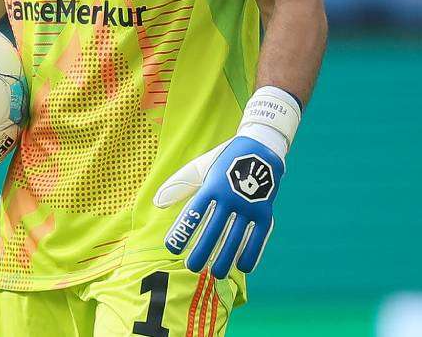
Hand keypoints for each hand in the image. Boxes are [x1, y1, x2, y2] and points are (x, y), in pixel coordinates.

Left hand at [154, 135, 282, 278]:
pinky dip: (252, 252)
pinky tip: (243, 267)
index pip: (194, 213)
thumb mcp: (199, 169)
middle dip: (202, 250)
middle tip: (191, 266)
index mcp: (211, 186)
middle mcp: (230, 197)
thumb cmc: (222, 162)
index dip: (183, 231)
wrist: (260, 148)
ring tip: (216, 272)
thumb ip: (178, 186)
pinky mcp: (264, 211)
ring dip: (226, 256)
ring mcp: (248, 204)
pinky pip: (259, 236)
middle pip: (214, 229)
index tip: (172, 248)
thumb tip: (157, 204)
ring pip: (235, 236)